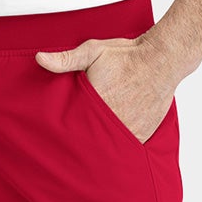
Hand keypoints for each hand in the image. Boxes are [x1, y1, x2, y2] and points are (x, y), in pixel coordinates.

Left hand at [35, 35, 176, 144]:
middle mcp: (110, 120)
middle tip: (71, 149)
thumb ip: (66, 59)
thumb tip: (40, 59)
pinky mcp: (142, 134)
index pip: (72, 125)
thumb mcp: (93, 51)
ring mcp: (127, 130)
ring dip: (101, 145)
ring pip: (108, 146)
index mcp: (94, 103)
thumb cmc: (127, 55)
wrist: (162, 60)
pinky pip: (127, 147)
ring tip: (92, 148)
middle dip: (82, 140)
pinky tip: (112, 148)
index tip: (57, 136)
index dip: (66, 130)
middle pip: (90, 138)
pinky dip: (120, 147)